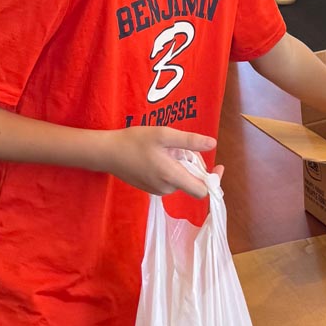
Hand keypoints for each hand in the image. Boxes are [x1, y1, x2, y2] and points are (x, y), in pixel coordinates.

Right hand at [98, 127, 216, 197]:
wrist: (107, 153)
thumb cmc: (135, 141)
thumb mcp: (164, 134)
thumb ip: (190, 141)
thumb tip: (213, 144)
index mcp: (171, 177)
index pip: (201, 191)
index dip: (214, 180)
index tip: (219, 166)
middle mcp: (166, 189)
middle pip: (192, 183)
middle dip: (195, 167)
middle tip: (183, 148)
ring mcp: (156, 191)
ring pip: (180, 181)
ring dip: (183, 167)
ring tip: (168, 149)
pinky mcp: (150, 188)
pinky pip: (169, 181)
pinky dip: (172, 169)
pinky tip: (159, 156)